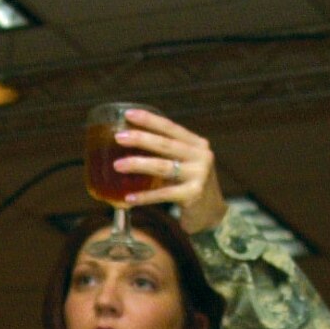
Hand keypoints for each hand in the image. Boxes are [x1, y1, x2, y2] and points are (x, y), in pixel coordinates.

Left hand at [115, 109, 225, 234]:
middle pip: (165, 144)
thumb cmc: (189, 186)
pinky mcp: (193, 195)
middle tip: (118, 137)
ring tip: (117, 165)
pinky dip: (145, 196)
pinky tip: (129, 198)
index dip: (149, 120)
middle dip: (140, 139)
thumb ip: (167, 153)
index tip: (128, 114)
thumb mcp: (184, 164)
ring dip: (138, 164)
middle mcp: (201, 156)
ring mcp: (199, 176)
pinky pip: (163, 194)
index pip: (170, 127)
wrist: (211, 214)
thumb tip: (129, 142)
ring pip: (163, 167)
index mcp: (197, 144)